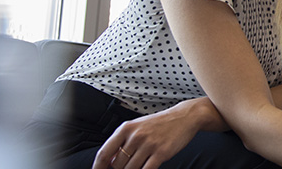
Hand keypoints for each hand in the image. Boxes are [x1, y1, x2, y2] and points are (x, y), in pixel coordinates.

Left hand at [93, 99, 213, 168]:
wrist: (183, 117)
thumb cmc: (158, 124)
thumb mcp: (137, 127)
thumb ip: (122, 142)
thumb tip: (109, 162)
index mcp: (125, 128)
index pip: (104, 152)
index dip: (98, 166)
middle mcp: (135, 136)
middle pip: (117, 164)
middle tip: (128, 166)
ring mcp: (148, 145)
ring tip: (140, 164)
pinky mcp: (161, 153)